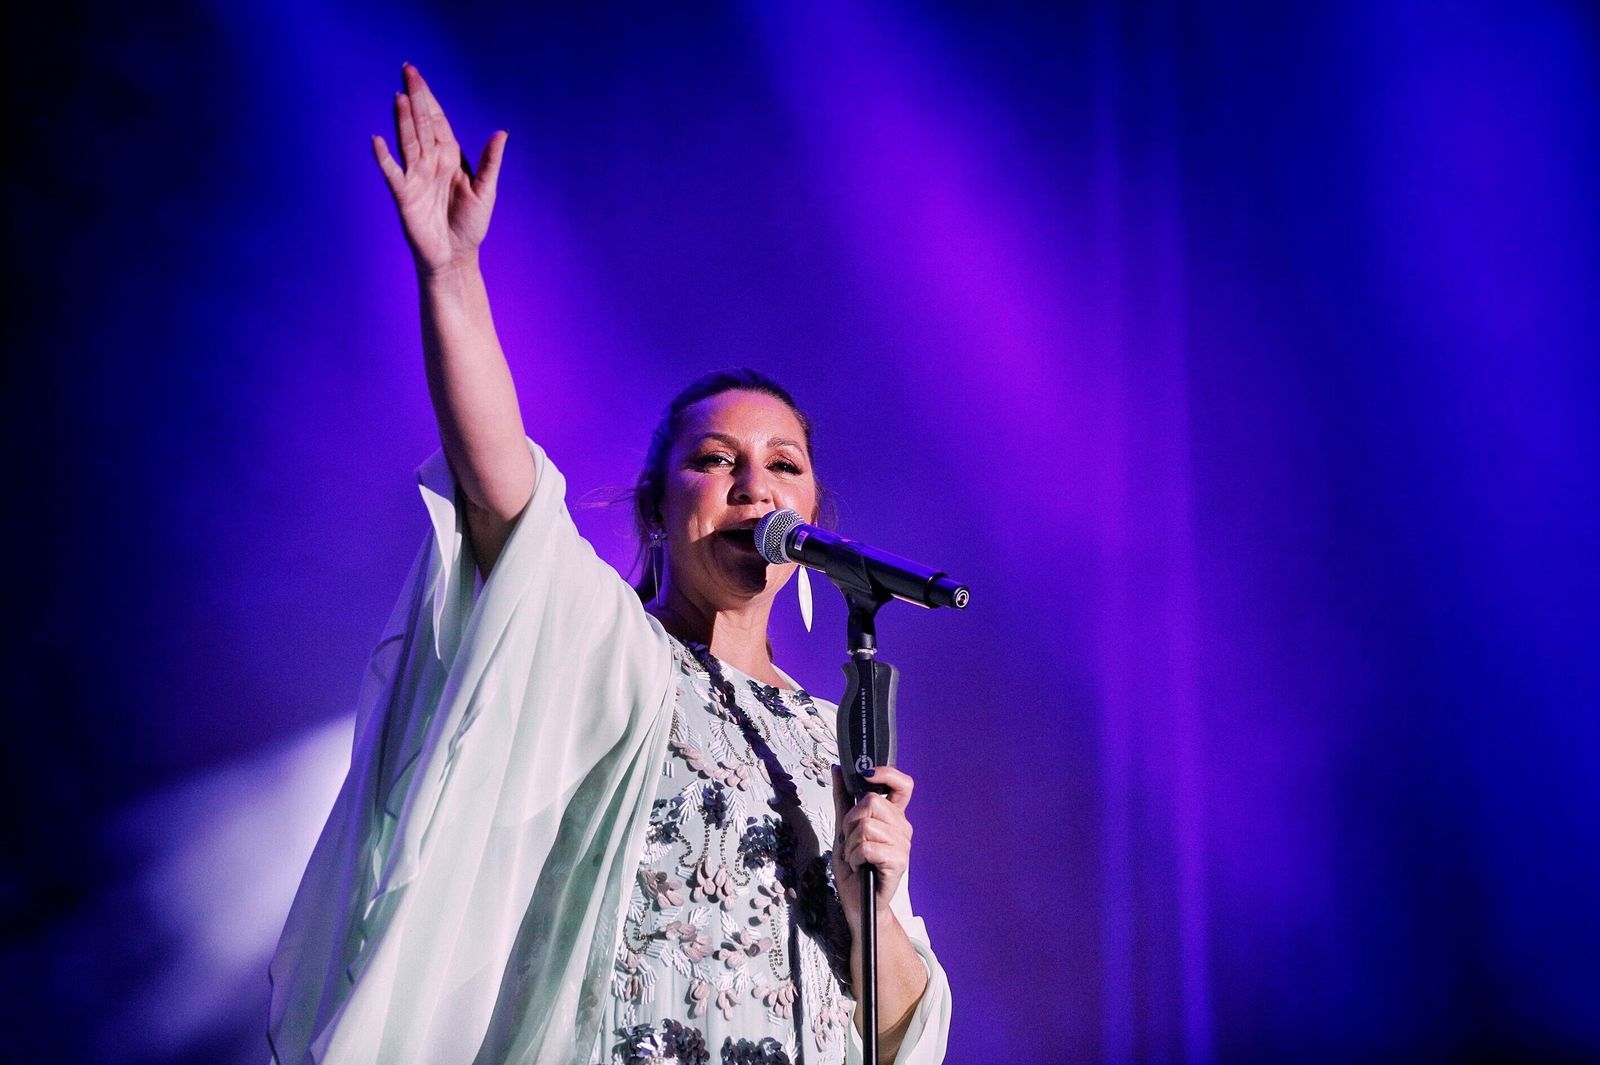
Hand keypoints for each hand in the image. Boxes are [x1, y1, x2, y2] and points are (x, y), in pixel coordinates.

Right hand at [371, 64, 506, 274]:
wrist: (456, 257)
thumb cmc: (470, 225)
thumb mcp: (485, 191)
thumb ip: (490, 162)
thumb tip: (501, 132)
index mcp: (449, 158)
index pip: (437, 122)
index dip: (429, 99)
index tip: (418, 76)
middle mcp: (430, 162)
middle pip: (420, 124)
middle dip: (415, 98)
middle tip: (407, 71)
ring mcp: (416, 177)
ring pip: (408, 142)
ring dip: (402, 120)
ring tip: (399, 97)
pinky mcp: (405, 196)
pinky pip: (393, 173)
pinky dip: (385, 158)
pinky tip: (378, 141)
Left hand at [830, 764, 914, 927]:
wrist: (858, 902)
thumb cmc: (854, 868)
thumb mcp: (843, 828)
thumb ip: (843, 798)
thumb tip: (837, 770)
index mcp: (893, 816)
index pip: (902, 785)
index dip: (886, 774)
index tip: (867, 775)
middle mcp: (902, 827)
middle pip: (871, 802)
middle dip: (851, 823)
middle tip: (852, 841)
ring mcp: (903, 844)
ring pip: (866, 826)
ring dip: (851, 845)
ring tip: (856, 858)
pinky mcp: (899, 861)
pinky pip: (867, 847)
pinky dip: (855, 858)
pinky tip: (860, 867)